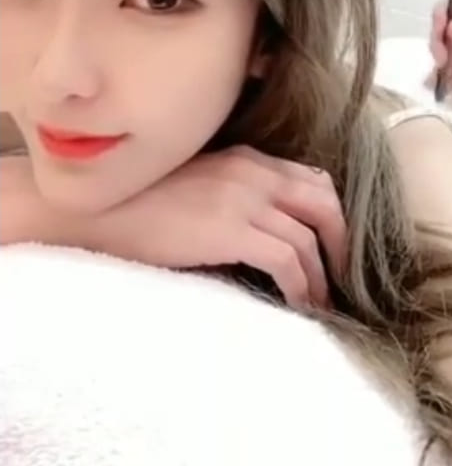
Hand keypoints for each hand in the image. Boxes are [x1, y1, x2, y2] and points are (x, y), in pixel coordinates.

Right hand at [108, 145, 347, 309]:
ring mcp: (243, 198)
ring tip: (322, 302)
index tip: (334, 245)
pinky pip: (286, 260)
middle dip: (340, 239)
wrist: (95, 209)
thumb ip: (235, 196)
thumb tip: (265, 233)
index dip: (331, 213)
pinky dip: (302, 286)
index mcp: (247, 159)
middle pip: (323, 200)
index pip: (311, 178)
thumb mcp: (199, 185)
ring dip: (322, 274)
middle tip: (342, 274)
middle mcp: (253, 172)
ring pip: (308, 235)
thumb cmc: (140, 204)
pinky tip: (299, 306)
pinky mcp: (230, 229)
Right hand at [429, 0, 451, 92]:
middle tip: (443, 63)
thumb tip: (449, 28)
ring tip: (436, 83)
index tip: (441, 35)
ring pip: (446, 54)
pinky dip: (449, 79)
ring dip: (440, 67)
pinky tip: (442, 91)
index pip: (445, 9)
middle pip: (441, 33)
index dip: (438, 20)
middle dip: (438, 47)